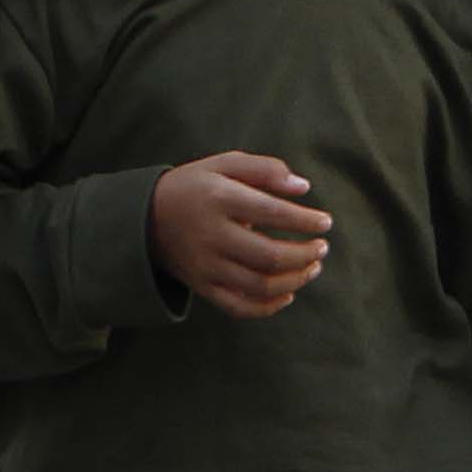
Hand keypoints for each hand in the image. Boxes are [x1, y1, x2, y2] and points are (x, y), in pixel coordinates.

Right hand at [149, 150, 333, 317]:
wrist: (146, 218)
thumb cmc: (197, 186)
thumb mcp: (224, 164)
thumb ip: (265, 169)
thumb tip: (304, 188)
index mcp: (218, 198)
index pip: (272, 213)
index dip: (306, 220)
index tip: (326, 222)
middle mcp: (211, 235)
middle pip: (270, 257)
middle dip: (305, 254)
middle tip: (322, 247)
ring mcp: (206, 266)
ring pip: (260, 285)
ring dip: (295, 280)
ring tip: (312, 267)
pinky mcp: (202, 287)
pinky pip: (240, 307)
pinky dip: (269, 307)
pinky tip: (288, 294)